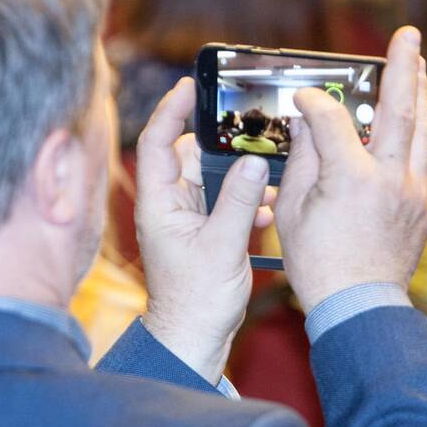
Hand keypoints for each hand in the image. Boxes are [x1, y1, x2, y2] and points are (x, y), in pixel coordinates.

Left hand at [134, 77, 275, 384]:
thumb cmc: (196, 302)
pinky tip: (269, 209)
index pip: (157, 143)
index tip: (190, 85)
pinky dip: (246, 200)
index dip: (171, 110)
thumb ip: (241, 202)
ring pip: (212, 179)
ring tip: (268, 170)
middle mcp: (169, 206)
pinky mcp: (204, 233)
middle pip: (189, 155)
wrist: (193, 342)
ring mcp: (186, 219)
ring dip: (239, 175)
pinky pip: (225, 202)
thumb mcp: (223, 246)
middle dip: (219, 141)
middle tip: (247, 122)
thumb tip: (254, 162)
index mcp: (160, 205)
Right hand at [275, 26, 426, 313]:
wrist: (359, 305)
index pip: (332, 121)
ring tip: (418, 66)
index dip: (313, 103)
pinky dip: (421, 134)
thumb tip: (309, 123)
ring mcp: (413, 192)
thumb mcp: (292, 210)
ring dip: (420, 94)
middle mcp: (389, 179)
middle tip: (409, 35)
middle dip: (404, 67)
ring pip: (423, 131)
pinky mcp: (424, 206)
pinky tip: (417, 120)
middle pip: (400, 110)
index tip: (302, 98)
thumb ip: (303, 159)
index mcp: (350, 179)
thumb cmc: (318, 263)